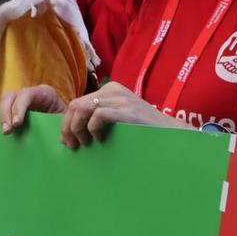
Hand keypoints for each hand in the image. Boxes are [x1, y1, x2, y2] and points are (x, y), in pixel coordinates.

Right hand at [0, 85, 68, 133]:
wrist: (68, 120)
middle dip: (6, 113)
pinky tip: (5, 131)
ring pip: (4, 102)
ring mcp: (20, 101)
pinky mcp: (15, 110)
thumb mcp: (68, 120)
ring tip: (6, 132)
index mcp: (43, 92)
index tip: (16, 124)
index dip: (19, 107)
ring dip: (2, 117)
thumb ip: (65, 125)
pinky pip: (4, 111)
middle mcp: (29, 94)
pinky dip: (2, 120)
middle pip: (10, 96)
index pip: (26, 94)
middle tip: (7, 130)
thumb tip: (62, 139)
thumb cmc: (68, 119)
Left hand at [59, 82, 190, 148]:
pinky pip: (98, 115)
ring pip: (82, 109)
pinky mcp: (126, 110)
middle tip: (71, 145)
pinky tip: (99, 139)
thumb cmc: (141, 131)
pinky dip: (92, 129)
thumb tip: (67, 135)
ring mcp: (120, 99)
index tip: (67, 140)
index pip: (77, 103)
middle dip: (68, 127)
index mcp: (109, 90)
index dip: (67, 122)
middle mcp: (112, 90)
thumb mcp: (116, 120)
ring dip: (76, 129)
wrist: (170, 134)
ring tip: (83, 143)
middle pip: (75, 105)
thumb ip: (95, 121)